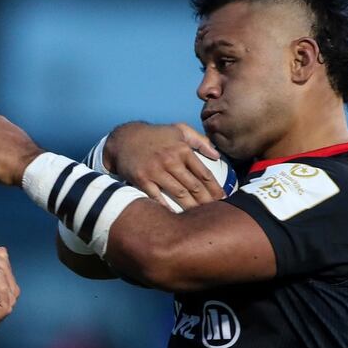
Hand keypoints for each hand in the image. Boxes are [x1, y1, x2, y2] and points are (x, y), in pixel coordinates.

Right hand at [105, 121, 223, 209]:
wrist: (125, 137)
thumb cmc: (155, 135)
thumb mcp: (179, 130)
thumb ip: (200, 140)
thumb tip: (217, 155)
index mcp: (182, 149)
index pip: (203, 173)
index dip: (215, 188)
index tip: (222, 199)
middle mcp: (171, 160)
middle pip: (193, 185)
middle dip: (207, 201)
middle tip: (216, 213)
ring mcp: (156, 170)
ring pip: (178, 193)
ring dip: (191, 207)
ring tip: (200, 217)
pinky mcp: (142, 179)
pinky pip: (157, 196)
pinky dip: (167, 206)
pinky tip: (176, 216)